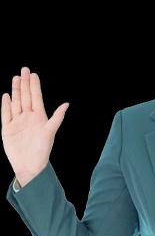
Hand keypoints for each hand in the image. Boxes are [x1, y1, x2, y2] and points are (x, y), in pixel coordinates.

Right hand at [1, 66, 69, 182]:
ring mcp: (18, 122)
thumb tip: (67, 104)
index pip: (36, 98)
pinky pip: (6, 114)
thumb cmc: (42, 151)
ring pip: (16, 103)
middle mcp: (28, 118)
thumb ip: (57, 117)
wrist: (29, 166)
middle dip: (24, 84)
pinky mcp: (8, 129)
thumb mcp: (51, 132)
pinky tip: (6, 96)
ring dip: (16, 91)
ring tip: (16, 78)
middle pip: (25, 97)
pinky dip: (6, 105)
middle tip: (24, 70)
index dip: (34, 86)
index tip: (33, 74)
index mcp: (39, 117)